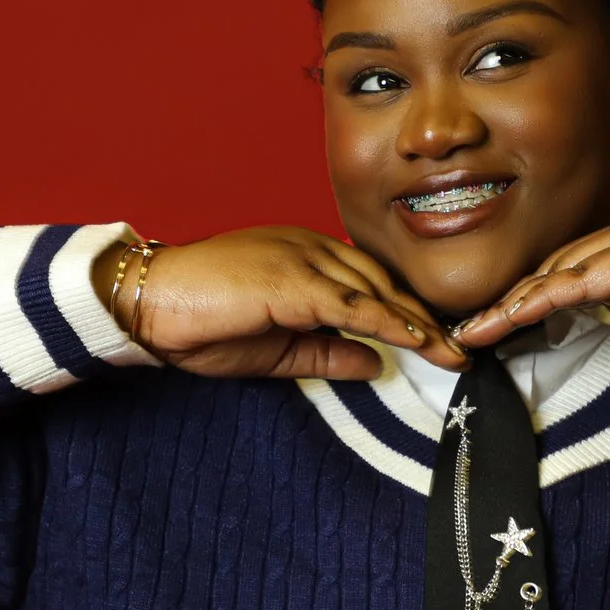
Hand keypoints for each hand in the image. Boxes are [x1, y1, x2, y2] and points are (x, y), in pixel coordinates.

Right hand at [96, 226, 467, 379]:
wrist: (145, 303)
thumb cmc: (198, 322)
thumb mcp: (276, 348)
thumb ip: (327, 350)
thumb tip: (377, 363)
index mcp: (304, 255)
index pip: (369, 282)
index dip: (407, 311)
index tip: (439, 341)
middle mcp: (309, 246)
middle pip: (383, 282)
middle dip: (425, 317)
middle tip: (463, 349)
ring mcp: (301, 258)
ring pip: (375, 290)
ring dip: (419, 323)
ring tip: (453, 352)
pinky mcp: (291, 280)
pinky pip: (352, 304)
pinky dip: (389, 323)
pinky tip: (418, 341)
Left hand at [449, 218, 609, 368]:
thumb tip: (588, 315)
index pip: (563, 272)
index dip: (523, 299)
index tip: (489, 328)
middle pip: (549, 268)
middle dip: (504, 301)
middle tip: (464, 333)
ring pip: (555, 272)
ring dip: (508, 303)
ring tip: (470, 332)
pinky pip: (578, 282)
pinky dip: (539, 300)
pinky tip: (507, 317)